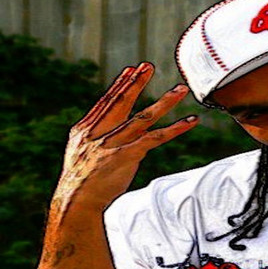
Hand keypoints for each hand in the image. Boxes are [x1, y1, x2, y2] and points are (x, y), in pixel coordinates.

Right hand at [55, 63, 197, 211]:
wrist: (76, 202)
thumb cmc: (81, 183)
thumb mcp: (81, 156)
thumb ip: (96, 141)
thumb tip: (109, 133)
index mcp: (85, 131)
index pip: (106, 102)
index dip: (120, 85)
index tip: (132, 70)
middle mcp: (99, 133)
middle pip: (121, 103)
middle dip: (136, 83)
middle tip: (148, 66)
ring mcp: (113, 144)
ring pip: (143, 118)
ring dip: (164, 102)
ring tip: (180, 90)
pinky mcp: (127, 156)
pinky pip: (155, 138)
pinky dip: (174, 129)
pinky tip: (190, 122)